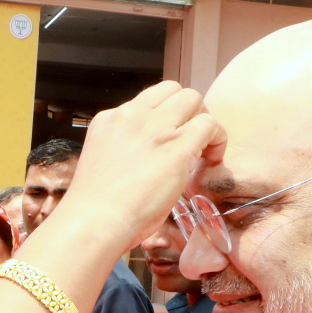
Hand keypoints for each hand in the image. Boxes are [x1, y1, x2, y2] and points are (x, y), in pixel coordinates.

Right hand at [57, 82, 224, 251]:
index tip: (170, 136)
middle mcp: (132, 116)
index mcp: (110, 120)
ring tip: (203, 150)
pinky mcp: (176, 147)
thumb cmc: (95, 209)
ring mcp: (155, 129)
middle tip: (191, 141)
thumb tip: (146, 160)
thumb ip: (123, 151)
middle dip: (188, 112)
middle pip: (174, 91)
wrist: (94, 221)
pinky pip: (209, 125)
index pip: (148, 99)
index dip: (166, 114)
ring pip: (193, 99)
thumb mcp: (102, 163)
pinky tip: (211, 160)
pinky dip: (217, 139)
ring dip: (203, 121)